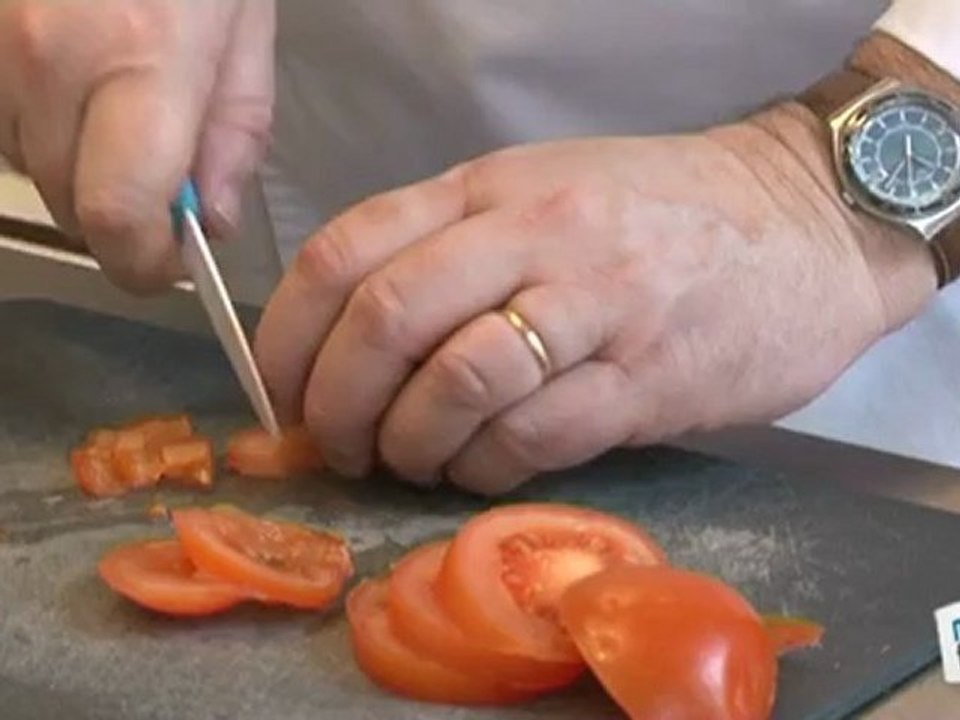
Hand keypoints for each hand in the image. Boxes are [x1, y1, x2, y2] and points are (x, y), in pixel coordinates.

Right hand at [0, 0, 274, 291]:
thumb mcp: (245, 28)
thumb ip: (233, 133)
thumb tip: (207, 224)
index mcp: (141, 60)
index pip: (116, 215)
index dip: (142, 262)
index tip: (168, 261)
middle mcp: (45, 58)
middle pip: (67, 201)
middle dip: (117, 217)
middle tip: (155, 185)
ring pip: (22, 163)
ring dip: (71, 166)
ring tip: (110, 110)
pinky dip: (30, 124)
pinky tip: (65, 82)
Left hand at [255, 104, 935, 494]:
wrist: (806, 225)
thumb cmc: (661, 214)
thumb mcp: (545, 194)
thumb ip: (451, 251)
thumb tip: (350, 343)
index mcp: (492, 187)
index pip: (347, 251)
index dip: (286, 335)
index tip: (277, 393)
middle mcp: (536, 235)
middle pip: (387, 319)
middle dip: (336, 403)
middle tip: (336, 446)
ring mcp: (596, 304)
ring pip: (457, 384)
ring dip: (410, 444)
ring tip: (411, 461)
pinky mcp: (647, 380)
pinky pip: (533, 437)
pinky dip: (483, 469)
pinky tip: (481, 469)